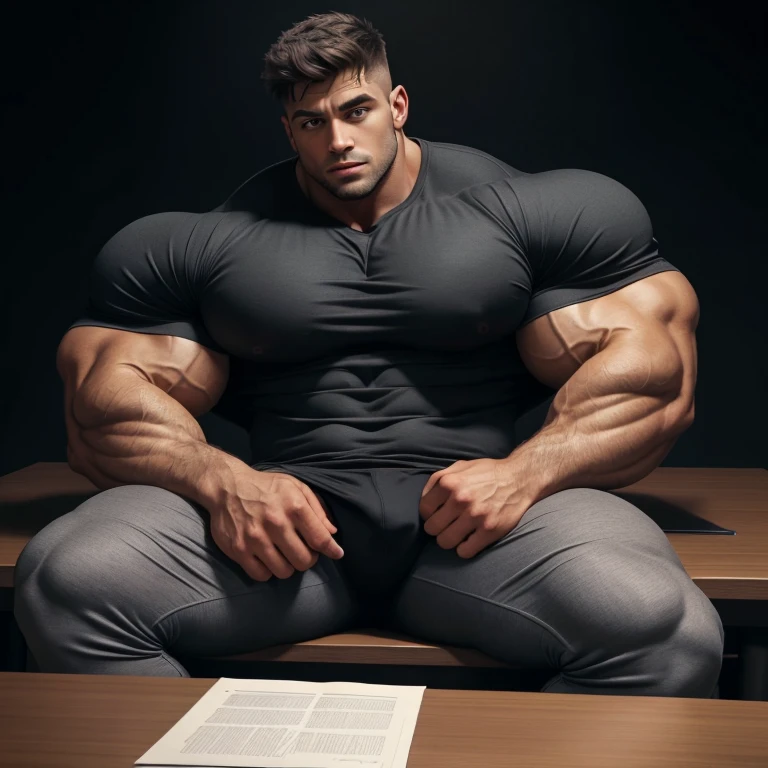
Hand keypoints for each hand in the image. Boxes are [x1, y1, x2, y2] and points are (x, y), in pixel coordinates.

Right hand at [208, 465, 343, 581]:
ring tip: (285, 554)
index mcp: (294, 506)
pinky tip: (268, 559)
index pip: (320, 538)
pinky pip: (261, 575)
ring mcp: (255, 538)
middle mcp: (276, 523)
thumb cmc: (267, 487)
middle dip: (308, 559)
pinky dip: (268, 571)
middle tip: (303, 550)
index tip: (337, 554)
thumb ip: (317, 508)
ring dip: (288, 566)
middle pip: (304, 560)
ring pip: (284, 571)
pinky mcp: (239, 550)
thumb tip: (332, 532)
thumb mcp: (296, 487)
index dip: (332, 550)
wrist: (227, 486)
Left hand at [419, 458, 533, 557]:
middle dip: (437, 528)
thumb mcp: (460, 466)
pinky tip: (469, 539)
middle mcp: (460, 500)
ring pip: (445, 542)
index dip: (429, 513)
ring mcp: (475, 517)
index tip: (438, 513)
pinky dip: (464, 549)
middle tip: (446, 525)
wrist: (520, 479)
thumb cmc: (487, 473)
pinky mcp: (489, 531)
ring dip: (449, 540)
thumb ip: (439, 479)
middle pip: (432, 529)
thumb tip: (423, 499)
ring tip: (457, 533)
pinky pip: (464, 551)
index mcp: (449, 483)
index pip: (424, 510)